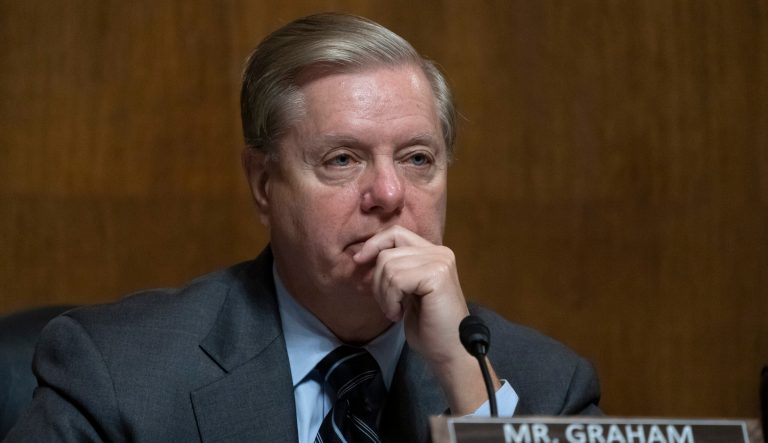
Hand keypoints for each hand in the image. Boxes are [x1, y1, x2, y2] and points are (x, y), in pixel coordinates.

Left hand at [353, 225, 499, 414]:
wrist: (450, 351)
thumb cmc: (428, 326)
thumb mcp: (407, 290)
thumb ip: (395, 268)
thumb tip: (363, 253)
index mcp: (434, 253)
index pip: (396, 233)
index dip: (374, 244)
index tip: (359, 261)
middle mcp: (440, 252)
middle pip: (387, 252)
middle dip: (378, 281)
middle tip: (389, 305)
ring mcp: (440, 262)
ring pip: (388, 266)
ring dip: (384, 295)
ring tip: (395, 311)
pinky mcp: (437, 275)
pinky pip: (396, 279)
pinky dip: (391, 300)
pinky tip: (400, 313)